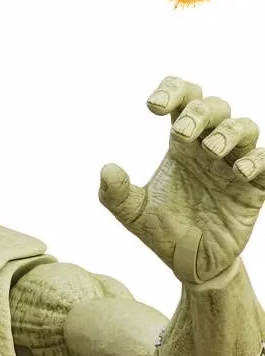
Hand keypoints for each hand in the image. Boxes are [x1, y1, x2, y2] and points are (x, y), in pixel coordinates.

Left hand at [99, 76, 264, 282]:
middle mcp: (209, 148)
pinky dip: (256, 160)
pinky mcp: (254, 187)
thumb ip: (115, 194)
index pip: (183, 100)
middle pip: (214, 107)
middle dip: (198, 113)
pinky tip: (239, 171)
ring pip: (244, 127)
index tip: (154, 106)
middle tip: (180, 133)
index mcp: (181, 146)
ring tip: (210, 150)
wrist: (190, 264)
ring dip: (228, 132)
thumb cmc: (163, 231)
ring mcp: (233, 165)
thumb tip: (107, 169)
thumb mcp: (133, 214)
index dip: (173, 91)